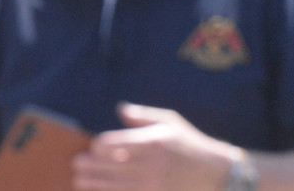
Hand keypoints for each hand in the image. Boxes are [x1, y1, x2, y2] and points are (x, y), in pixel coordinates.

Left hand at [72, 103, 231, 190]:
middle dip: (88, 166)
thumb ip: (142, 116)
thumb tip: (120, 110)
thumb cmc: (190, 144)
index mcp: (152, 143)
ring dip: (93, 184)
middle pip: (109, 168)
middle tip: (76, 164)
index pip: (114, 144)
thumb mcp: (170, 122)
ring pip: (114, 187)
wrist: (218, 176)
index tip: (92, 146)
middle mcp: (151, 167)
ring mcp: (153, 188)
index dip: (98, 146)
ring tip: (78, 180)